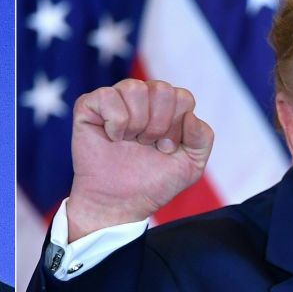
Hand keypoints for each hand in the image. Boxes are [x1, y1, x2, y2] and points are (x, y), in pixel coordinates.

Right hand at [67, 79, 213, 240]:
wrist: (118, 203)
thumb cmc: (151, 182)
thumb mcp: (191, 165)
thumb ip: (202, 138)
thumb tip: (191, 116)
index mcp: (166, 106)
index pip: (183, 97)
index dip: (176, 127)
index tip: (164, 149)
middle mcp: (141, 98)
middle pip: (161, 89)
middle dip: (158, 125)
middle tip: (146, 145)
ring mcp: (115, 99)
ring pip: (134, 88)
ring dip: (136, 123)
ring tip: (129, 142)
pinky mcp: (89, 106)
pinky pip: (107, 96)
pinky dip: (114, 122)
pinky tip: (112, 137)